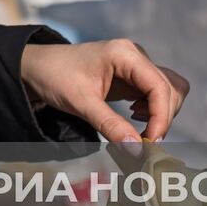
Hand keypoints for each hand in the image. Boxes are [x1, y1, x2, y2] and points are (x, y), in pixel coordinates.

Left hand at [20, 39, 188, 144]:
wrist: (37, 67)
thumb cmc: (55, 77)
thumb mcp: (81, 103)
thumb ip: (110, 126)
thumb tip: (137, 151)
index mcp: (125, 54)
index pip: (160, 86)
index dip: (162, 117)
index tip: (151, 143)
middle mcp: (135, 56)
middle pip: (169, 89)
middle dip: (163, 118)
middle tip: (144, 143)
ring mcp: (135, 64)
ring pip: (168, 90)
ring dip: (162, 113)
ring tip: (141, 132)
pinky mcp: (131, 75)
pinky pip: (155, 92)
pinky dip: (154, 109)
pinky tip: (135, 119)